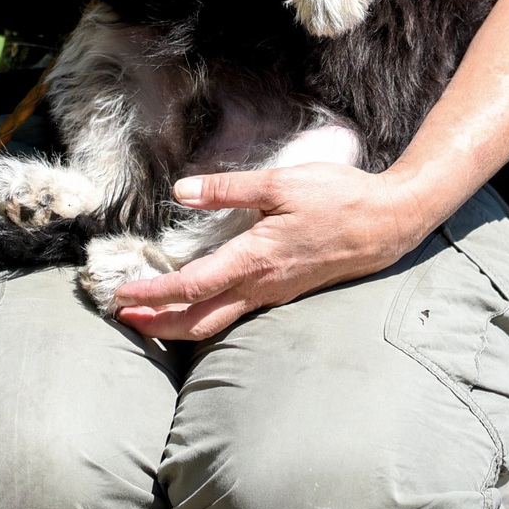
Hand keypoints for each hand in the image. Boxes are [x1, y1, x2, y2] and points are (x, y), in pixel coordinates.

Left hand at [112, 163, 433, 340]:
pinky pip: (237, 313)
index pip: (190, 287)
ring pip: (217, 321)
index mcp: (253, 260)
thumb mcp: (281, 183)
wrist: (387, 223)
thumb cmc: (338, 198)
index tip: (121, 296)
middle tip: (122, 319)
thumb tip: (181, 192)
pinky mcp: (285, 291)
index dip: (152, 295)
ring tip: (149, 317)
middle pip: (198, 321)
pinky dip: (206, 314)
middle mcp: (260, 286)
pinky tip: (198, 302)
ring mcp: (274, 293)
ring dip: (179, 323)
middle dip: (157, 324)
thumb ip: (229, 189)